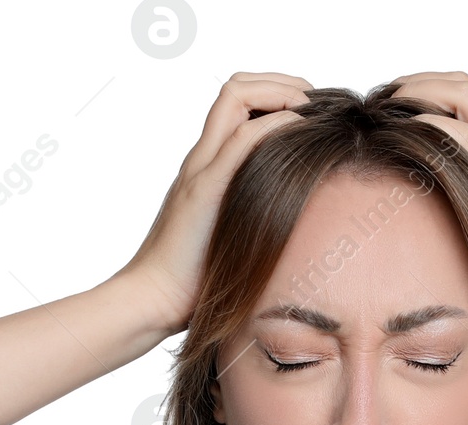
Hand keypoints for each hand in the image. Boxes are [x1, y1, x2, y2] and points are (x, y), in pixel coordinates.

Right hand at [117, 72, 312, 334]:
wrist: (153, 300)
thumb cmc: (193, 282)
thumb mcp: (228, 239)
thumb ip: (247, 220)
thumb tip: (288, 229)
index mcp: (205, 167)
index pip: (234, 104)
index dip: (273, 93)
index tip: (308, 110)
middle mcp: (201, 159)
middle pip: (235, 87)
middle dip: (281, 82)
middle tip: (314, 99)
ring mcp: (201, 170)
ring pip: (235, 97)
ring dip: (280, 91)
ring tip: (309, 107)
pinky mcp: (205, 190)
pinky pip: (241, 140)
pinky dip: (274, 126)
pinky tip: (299, 129)